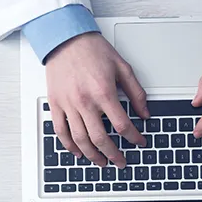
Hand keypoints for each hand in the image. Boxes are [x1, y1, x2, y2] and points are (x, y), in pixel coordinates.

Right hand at [46, 32, 148, 167]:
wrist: (66, 39)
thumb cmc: (93, 50)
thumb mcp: (123, 68)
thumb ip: (136, 93)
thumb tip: (145, 113)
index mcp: (104, 93)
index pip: (122, 124)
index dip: (134, 137)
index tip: (139, 142)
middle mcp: (85, 101)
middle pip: (100, 138)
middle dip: (113, 154)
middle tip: (121, 162)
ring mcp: (68, 104)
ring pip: (80, 139)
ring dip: (92, 155)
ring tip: (102, 162)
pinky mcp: (56, 103)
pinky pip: (60, 131)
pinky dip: (69, 145)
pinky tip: (78, 152)